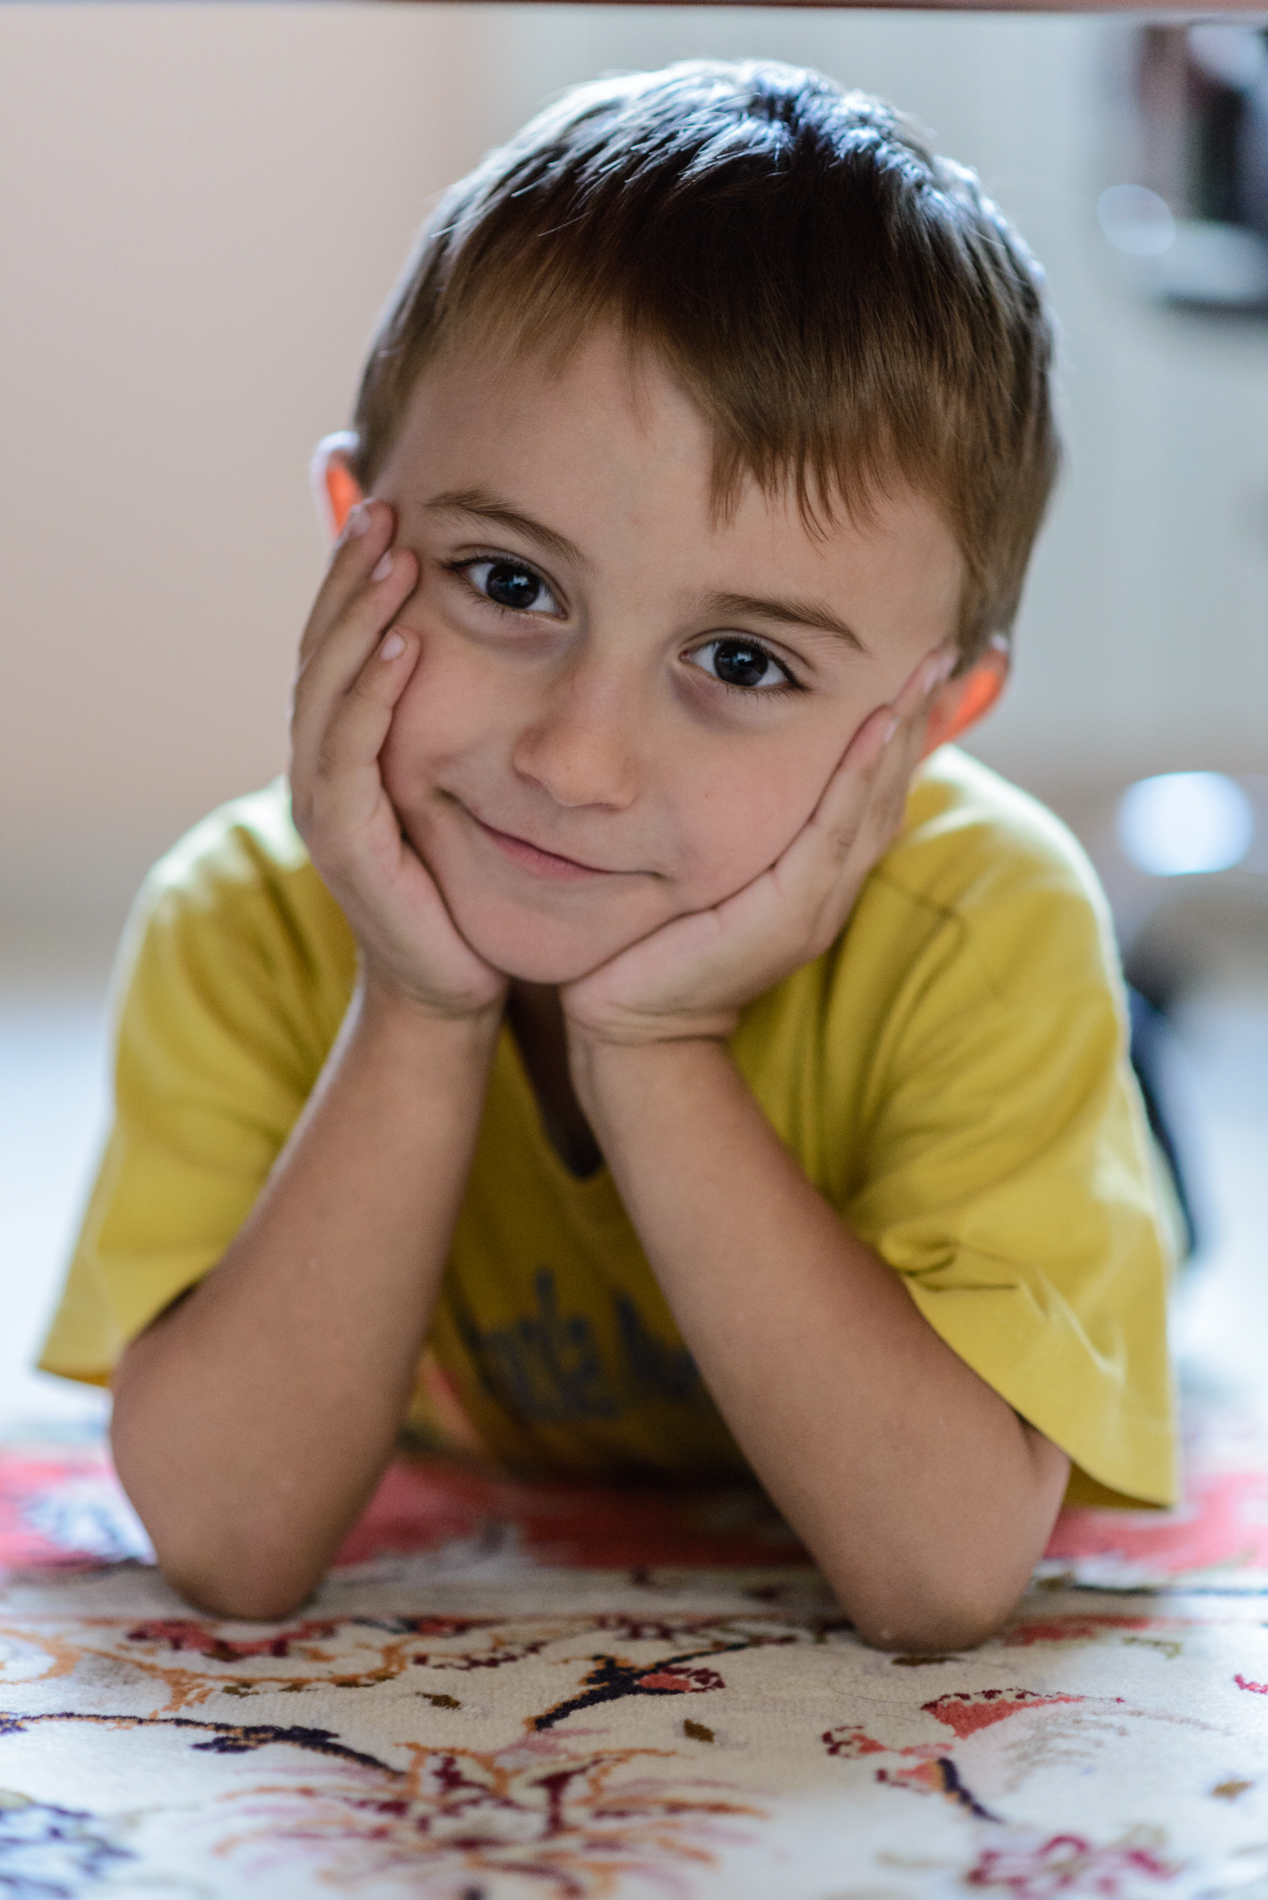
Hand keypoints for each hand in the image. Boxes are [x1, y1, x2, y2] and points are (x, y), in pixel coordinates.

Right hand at [289, 500, 506, 1020]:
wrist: (453, 984)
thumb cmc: (462, 885)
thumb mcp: (457, 788)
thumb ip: (450, 724)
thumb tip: (479, 644)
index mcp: (341, 750)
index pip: (335, 645)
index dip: (352, 577)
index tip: (386, 509)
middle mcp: (319, 769)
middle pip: (320, 651)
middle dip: (347, 576)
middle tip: (381, 506)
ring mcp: (324, 806)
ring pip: (325, 692)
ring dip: (357, 619)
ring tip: (394, 559)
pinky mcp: (347, 843)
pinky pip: (350, 753)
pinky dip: (371, 694)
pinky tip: (400, 645)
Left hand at [562, 643, 957, 1049]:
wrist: (630, 1029)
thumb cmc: (654, 949)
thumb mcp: (704, 878)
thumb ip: (730, 835)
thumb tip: (718, 769)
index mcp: (815, 884)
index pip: (871, 798)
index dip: (898, 736)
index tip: (916, 672)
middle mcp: (827, 894)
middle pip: (888, 794)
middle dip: (915, 720)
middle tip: (940, 650)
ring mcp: (813, 908)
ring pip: (872, 806)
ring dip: (899, 736)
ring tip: (920, 674)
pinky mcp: (785, 917)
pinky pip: (832, 833)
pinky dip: (857, 778)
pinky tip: (872, 728)